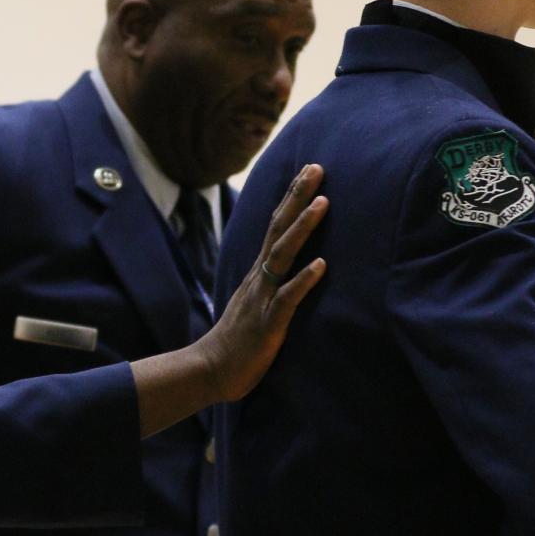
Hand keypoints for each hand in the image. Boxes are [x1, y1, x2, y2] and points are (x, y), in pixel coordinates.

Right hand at [131, 165, 326, 435]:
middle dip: (297, 197)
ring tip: (323, 203)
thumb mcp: (257, 300)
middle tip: (316, 167)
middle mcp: (260, 277)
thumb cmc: (239, 339)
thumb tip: (292, 262)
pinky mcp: (268, 322)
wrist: (211, 368)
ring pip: (283, 255)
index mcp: (259, 271)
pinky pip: (288, 298)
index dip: (292, 197)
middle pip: (279, 228)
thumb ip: (272, 280)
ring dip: (302, 227)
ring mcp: (263, 297)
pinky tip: (321, 264)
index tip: (309, 169)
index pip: (276, 225)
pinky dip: (304, 280)